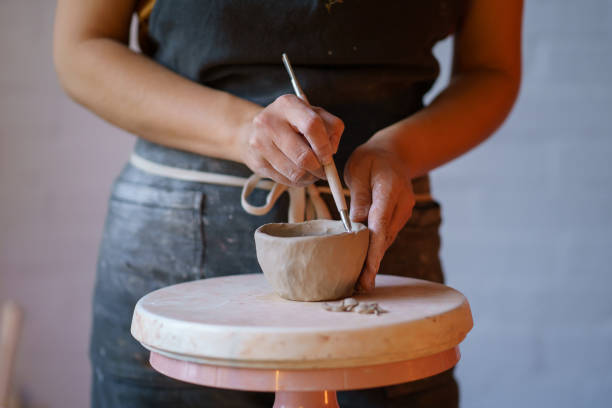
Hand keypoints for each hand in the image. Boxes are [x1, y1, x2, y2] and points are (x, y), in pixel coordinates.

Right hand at [240, 94, 343, 185]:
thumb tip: (332, 150)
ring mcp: (260, 142)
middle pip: (303, 156)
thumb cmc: (291, 122)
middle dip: (318, 168)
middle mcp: (270, 121)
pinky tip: (299, 174)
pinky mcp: (257, 162)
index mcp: (288, 104)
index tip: (329, 157)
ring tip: (312, 172)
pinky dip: (298, 181)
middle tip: (323, 170)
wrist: (254, 130)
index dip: (324, 146)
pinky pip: (285, 180)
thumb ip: (331, 126)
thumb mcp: (314, 114)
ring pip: (295, 172)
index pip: (312, 126)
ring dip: (310, 177)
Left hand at [344, 142, 414, 291]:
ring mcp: (403, 213)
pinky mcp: (398, 218)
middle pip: (385, 238)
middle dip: (373, 263)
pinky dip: (375, 250)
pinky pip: (385, 236)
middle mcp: (402, 205)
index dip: (373, 250)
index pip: (380, 225)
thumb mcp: (358, 172)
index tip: (368, 271)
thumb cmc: (371, 160)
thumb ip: (358, 198)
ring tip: (359, 283)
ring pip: (386, 240)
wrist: (394, 154)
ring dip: (373, 260)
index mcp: (390, 190)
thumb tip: (354, 226)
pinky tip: (363, 266)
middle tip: (361, 287)